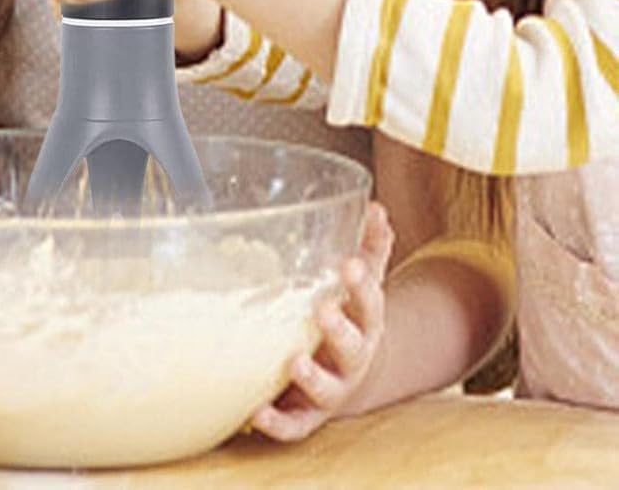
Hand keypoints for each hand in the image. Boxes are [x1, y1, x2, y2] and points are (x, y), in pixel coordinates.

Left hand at [251, 201, 394, 441]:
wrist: (353, 377)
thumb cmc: (350, 317)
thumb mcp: (362, 283)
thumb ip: (370, 247)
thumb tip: (375, 207)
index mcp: (364, 322)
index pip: (370, 302)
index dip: (361, 285)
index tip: (348, 265)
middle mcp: (352, 358)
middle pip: (353, 346)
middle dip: (339, 329)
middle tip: (322, 310)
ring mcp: (332, 388)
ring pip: (328, 389)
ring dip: (312, 376)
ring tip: (294, 362)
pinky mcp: (307, 414)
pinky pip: (294, 424)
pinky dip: (278, 422)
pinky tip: (256, 413)